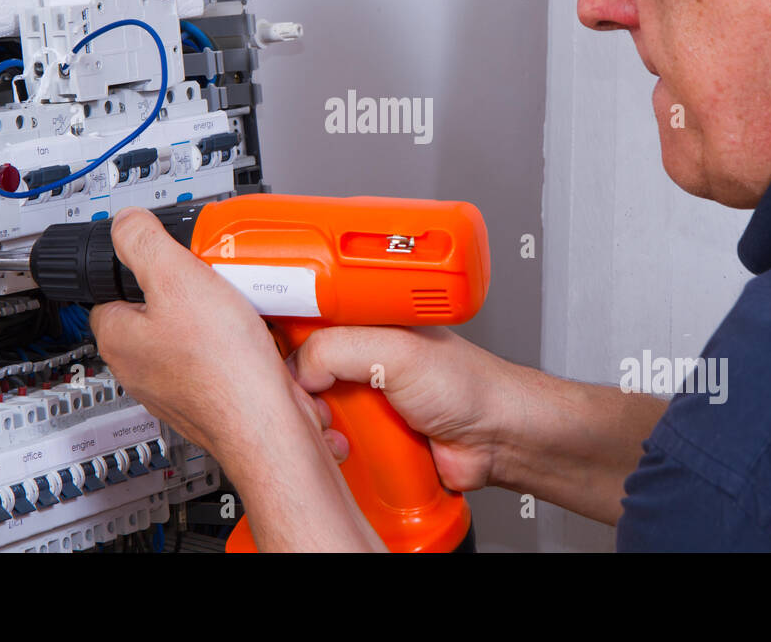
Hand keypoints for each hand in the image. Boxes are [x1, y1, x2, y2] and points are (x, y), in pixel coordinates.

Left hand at [88, 207, 303, 457]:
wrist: (267, 421)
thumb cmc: (221, 365)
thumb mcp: (177, 276)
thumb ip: (142, 241)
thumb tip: (124, 222)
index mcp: (117, 339)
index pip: (107, 292)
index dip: (134, 268)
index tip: (160, 257)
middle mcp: (139, 368)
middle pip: (152, 311)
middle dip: (182, 291)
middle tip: (206, 279)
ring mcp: (174, 387)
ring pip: (187, 334)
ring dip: (211, 317)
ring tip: (234, 304)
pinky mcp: (208, 397)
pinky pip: (215, 357)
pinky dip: (232, 343)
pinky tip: (250, 334)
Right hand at [287, 326, 519, 492]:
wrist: (495, 439)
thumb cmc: (468, 385)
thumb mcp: (396, 352)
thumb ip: (339, 349)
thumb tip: (296, 369)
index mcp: (363, 322)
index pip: (302, 322)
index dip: (282, 339)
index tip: (274, 358)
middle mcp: (359, 356)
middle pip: (299, 369)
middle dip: (299, 390)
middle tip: (315, 399)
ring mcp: (362, 397)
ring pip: (311, 410)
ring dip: (317, 425)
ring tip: (335, 428)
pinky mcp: (366, 435)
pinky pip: (331, 442)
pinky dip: (332, 449)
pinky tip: (345, 448)